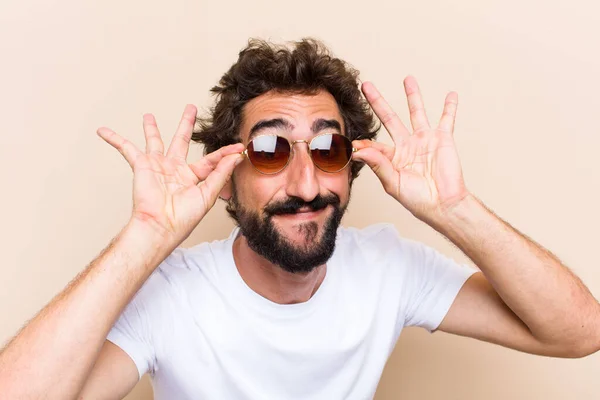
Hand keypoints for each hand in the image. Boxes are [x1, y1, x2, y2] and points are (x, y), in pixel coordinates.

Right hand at [97, 104, 243, 242]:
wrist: (160, 226)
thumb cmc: (184, 217)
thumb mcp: (208, 194)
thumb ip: (221, 173)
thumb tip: (236, 157)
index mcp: (192, 177)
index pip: (210, 160)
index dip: (225, 154)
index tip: (238, 147)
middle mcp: (174, 170)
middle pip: (181, 140)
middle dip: (186, 124)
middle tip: (189, 108)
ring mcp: (157, 166)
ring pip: (154, 141)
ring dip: (151, 128)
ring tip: (149, 116)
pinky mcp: (141, 166)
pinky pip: (126, 148)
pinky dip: (114, 139)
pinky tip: (103, 131)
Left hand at [352, 76, 469, 223]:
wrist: (443, 204)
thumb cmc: (417, 199)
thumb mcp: (393, 183)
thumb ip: (377, 164)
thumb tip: (358, 150)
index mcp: (392, 158)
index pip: (373, 144)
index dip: (362, 142)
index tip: (350, 140)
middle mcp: (407, 145)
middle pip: (389, 118)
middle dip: (377, 102)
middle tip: (365, 85)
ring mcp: (424, 140)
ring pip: (417, 112)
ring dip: (412, 95)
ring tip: (407, 78)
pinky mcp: (442, 139)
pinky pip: (447, 119)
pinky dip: (450, 107)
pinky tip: (451, 94)